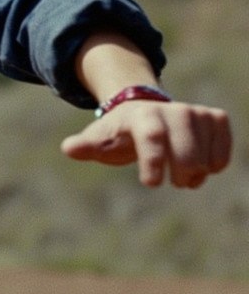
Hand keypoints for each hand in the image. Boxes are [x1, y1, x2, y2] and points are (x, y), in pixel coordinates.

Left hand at [61, 100, 231, 188]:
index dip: (153, 162)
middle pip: (185, 153)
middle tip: (173, 181)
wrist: (143, 112)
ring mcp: (195, 112)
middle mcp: (172, 110)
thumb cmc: (118, 133)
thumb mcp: (100, 139)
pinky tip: (202, 166)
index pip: (151, 138)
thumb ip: (86, 146)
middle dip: (179, 174)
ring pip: (205, 155)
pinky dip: (215, 165)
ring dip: (196, 173)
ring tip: (183, 175)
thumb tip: (69, 148)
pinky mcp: (215, 118)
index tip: (151, 184)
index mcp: (141, 116)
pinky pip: (223, 150)